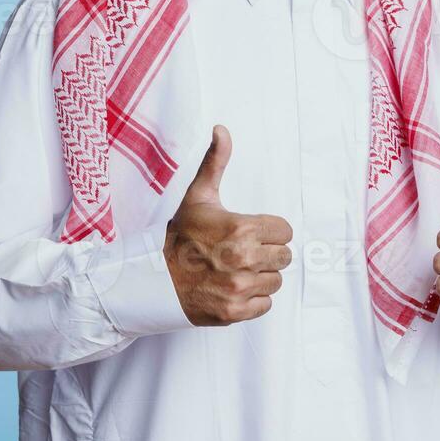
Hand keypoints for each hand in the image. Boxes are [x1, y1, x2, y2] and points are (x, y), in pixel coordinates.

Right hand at [163, 124, 292, 326]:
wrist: (154, 278)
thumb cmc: (180, 236)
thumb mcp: (199, 195)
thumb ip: (216, 161)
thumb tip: (221, 129)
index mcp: (242, 228)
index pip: (285, 231)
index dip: (269, 231)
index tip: (250, 233)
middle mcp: (244, 258)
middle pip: (284, 257)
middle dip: (266, 254)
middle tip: (242, 252)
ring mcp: (239, 287)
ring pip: (275, 281)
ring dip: (260, 276)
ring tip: (235, 270)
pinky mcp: (235, 311)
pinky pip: (265, 305)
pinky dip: (253, 299)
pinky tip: (232, 288)